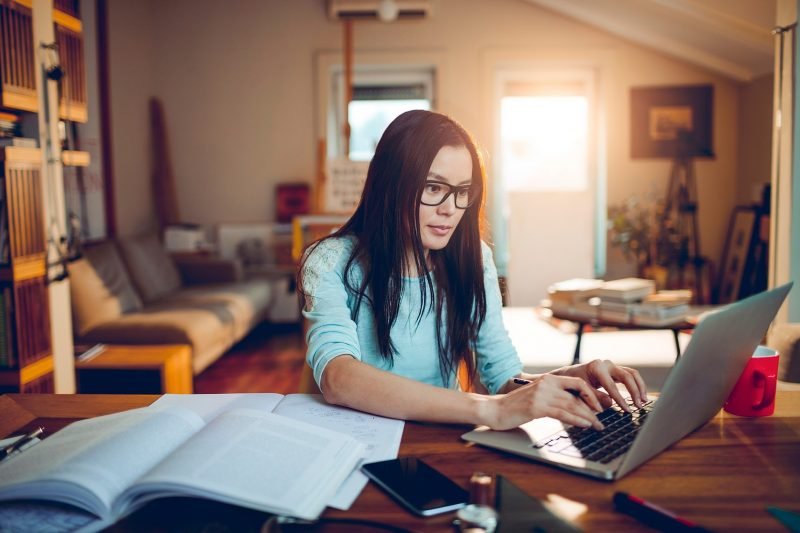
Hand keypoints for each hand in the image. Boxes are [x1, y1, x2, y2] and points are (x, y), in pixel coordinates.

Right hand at [483, 374, 604, 430]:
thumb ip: (555, 398)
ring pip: (572, 405)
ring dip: (588, 417)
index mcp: (548, 379)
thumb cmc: (516, 407)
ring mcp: (541, 395)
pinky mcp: (536, 407)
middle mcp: (546, 383)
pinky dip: (576, 420)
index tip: (600, 406)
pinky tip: (585, 425)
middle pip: (577, 396)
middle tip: (603, 421)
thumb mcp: (538, 397)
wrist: (494, 409)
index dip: (591, 394)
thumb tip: (577, 407)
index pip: (577, 383)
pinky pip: (562, 413)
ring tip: (598, 426)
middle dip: (593, 410)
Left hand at [556, 360, 647, 411]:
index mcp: (596, 368)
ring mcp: (612, 366)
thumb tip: (610, 403)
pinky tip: (641, 396)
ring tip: (644, 401)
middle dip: (634, 392)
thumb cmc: (574, 383)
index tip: (628, 410)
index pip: (612, 385)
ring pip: (632, 374)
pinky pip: (631, 375)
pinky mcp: (616, 370)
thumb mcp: (581, 391)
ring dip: (640, 387)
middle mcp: (606, 364)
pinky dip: (637, 385)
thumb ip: (594, 397)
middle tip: (639, 406)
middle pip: (627, 376)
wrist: (571, 374)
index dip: (621, 399)